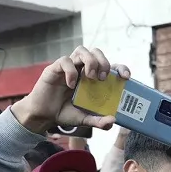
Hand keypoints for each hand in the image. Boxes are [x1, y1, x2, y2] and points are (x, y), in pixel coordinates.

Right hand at [10, 47, 127, 133]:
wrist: (44, 115)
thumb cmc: (66, 113)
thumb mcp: (85, 119)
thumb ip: (98, 121)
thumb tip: (112, 121)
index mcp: (93, 78)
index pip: (110, 65)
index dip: (120, 67)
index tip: (125, 77)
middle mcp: (82, 69)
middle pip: (96, 52)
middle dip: (104, 62)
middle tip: (104, 79)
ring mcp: (69, 67)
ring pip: (82, 50)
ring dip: (90, 61)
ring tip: (90, 77)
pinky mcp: (55, 69)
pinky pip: (65, 61)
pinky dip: (70, 71)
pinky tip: (71, 85)